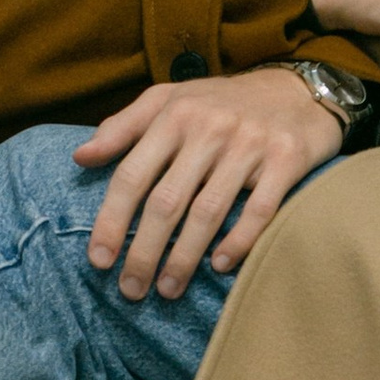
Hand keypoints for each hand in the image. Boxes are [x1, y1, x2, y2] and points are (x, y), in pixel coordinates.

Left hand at [73, 70, 343, 302]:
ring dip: (184, 258)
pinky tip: (219, 266)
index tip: (99, 260)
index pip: (132, 174)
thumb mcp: (169, 100)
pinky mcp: (286, 159)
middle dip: (144, 251)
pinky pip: (258, 210)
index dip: (112, 220)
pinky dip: (238, 242)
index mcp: (174, 114)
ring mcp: (249, 144)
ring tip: (168, 289)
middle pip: (166, 201)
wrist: (298, 89)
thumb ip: (123, 127)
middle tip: (130, 289)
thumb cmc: (222, 102)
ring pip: (208, 211)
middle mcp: (209, 128)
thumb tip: (80, 157)